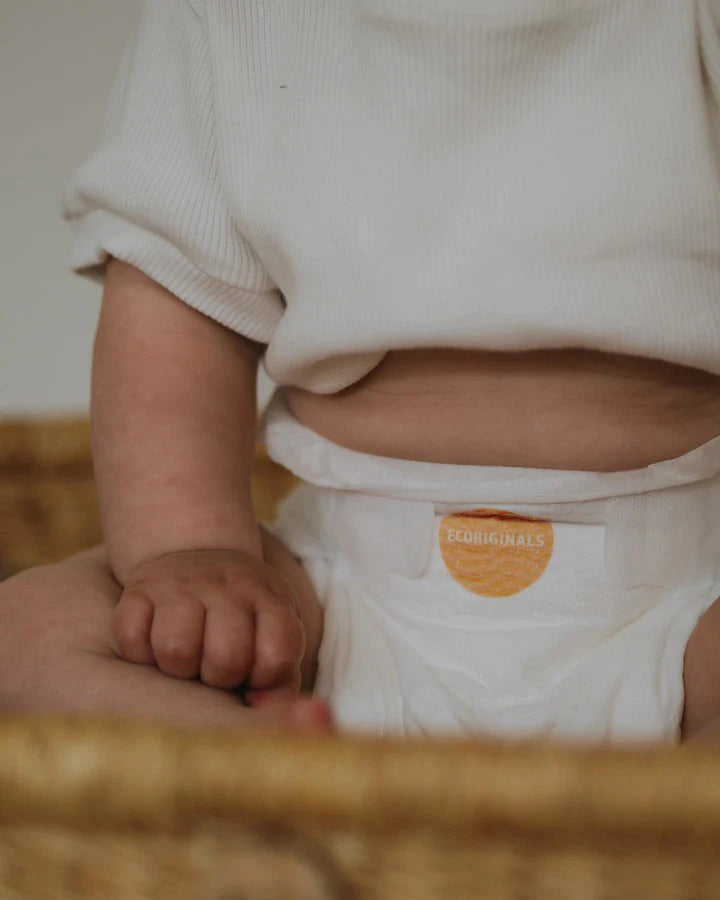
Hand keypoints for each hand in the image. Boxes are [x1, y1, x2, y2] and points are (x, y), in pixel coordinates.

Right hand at [113, 548, 304, 700]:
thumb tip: (256, 705)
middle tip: (213, 667)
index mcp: (271, 599)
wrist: (197, 554)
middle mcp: (229, 585)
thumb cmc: (241, 617)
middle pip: (227, 658)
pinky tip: (155, 643)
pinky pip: (132, 638)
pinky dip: (140, 653)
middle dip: (220, 678)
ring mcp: (184, 583)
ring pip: (176, 648)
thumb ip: (280, 682)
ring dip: (178, 668)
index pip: (278, 654)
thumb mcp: (273, 635)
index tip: (254, 672)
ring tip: (185, 656)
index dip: (265, 677)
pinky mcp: (141, 587)